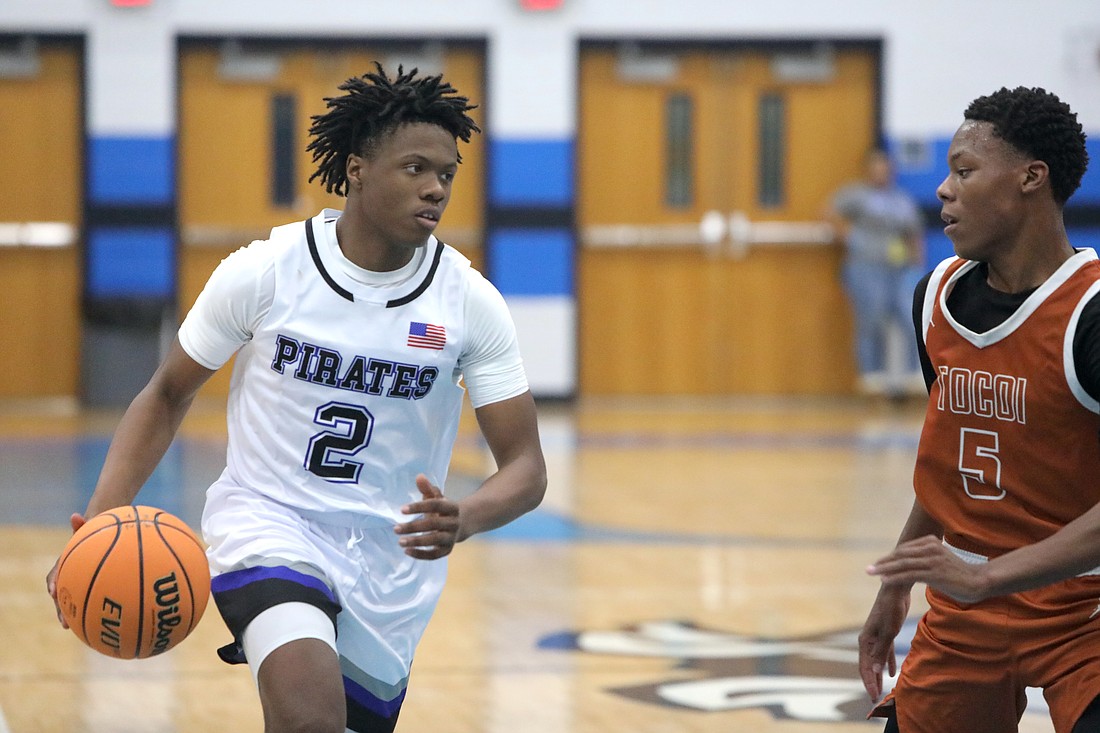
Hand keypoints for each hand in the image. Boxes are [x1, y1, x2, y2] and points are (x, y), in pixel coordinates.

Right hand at [45, 513, 85, 627]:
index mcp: (64, 564)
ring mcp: (76, 583)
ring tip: (70, 627)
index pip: (54, 576)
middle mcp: (67, 576)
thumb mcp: (88, 529)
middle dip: (59, 608)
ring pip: (70, 602)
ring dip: (69, 614)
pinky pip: (86, 601)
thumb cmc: (93, 532)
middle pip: (60, 595)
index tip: (54, 592)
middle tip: (63, 621)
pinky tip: (95, 623)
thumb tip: (75, 516)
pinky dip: (88, 611)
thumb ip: (81, 525)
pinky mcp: (87, 588)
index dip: (54, 583)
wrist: (99, 536)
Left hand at [394, 475, 460, 559]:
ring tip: (400, 541)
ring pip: (434, 541)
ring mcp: (452, 537)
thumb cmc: (443, 509)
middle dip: (413, 527)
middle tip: (395, 529)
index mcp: (452, 507)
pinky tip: (407, 551)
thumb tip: (419, 476)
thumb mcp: (437, 497)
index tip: (402, 509)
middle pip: (434, 524)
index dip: (419, 507)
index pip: (435, 505)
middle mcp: (454, 523)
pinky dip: (421, 554)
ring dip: (417, 541)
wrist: (462, 524)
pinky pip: (435, 555)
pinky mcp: (448, 550)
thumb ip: (427, 488)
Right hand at [858, 584, 909, 701]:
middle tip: (875, 698)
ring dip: (878, 674)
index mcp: (865, 640)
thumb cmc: (890, 610)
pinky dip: (887, 662)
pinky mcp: (886, 632)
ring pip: (876, 660)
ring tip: (881, 689)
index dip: (868, 682)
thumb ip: (881, 652)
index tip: (873, 697)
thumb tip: (874, 671)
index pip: (864, 666)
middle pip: (868, 665)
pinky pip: (885, 652)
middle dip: (871, 681)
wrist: (895, 591)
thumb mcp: (888, 633)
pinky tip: (892, 672)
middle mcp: (868, 639)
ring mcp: (876, 636)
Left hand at [867, 534, 989, 603]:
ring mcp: (932, 560)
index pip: (904, 549)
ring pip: (902, 564)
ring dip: (884, 569)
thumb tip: (910, 564)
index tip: (878, 564)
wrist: (979, 581)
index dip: (890, 557)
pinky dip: (895, 577)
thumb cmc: (959, 574)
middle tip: (868, 568)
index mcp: (930, 542)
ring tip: (871, 573)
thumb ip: (926, 558)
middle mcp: (930, 548)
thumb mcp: (940, 560)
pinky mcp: (934, 572)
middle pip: (900, 555)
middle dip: (883, 562)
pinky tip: (884, 580)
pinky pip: (909, 574)